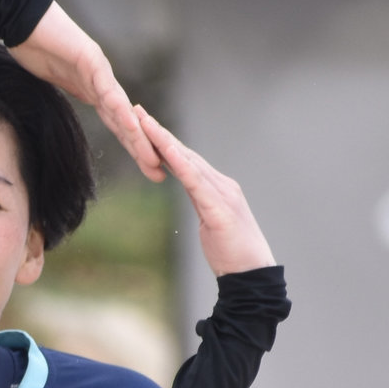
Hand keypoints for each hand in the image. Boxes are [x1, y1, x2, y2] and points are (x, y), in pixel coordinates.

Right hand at [8, 2, 160, 180]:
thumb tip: (56, 116)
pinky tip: (131, 125)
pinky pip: (106, 89)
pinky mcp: (90, 58)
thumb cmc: (31, 46)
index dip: (130, 146)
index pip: (115, 123)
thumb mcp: (48, 82)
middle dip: (142, 148)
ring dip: (137, 135)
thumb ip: (63, 95)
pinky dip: (119, 108)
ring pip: (122, 109)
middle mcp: (101, 82)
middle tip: (159, 173)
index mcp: (92, 90)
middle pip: (125, 122)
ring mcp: (99, 70)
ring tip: (152, 157)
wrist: (22, 18)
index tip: (143, 167)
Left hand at [137, 109, 275, 275]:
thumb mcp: (211, 222)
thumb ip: (202, 203)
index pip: (188, 159)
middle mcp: (222, 185)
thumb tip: (191, 193)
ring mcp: (223, 195)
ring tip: (145, 124)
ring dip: (165, 141)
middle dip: (160, 132)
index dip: (166, 140)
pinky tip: (166, 151)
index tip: (144, 123)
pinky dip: (180, 164)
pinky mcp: (220, 210)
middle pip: (186, 153)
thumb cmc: (231, 252)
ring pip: (189, 162)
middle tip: (137, 111)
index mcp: (218, 187)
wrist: (251, 276)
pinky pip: (196, 183)